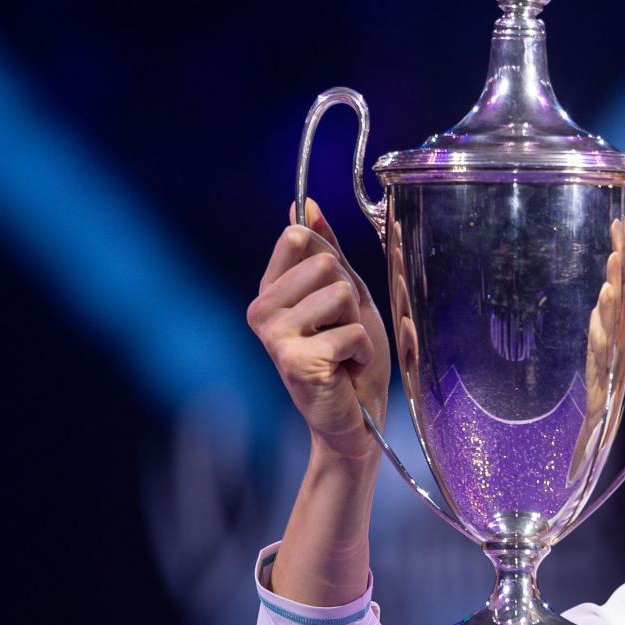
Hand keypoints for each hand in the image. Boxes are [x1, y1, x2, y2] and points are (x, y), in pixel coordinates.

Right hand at [247, 198, 390, 462]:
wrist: (356, 419)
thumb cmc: (352, 359)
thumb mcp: (346, 297)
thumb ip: (327, 251)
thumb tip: (306, 205)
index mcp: (270, 290)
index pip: (301, 238)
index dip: (335, 264)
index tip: (334, 300)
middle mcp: (262, 309)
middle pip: (327, 264)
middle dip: (351, 299)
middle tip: (342, 332)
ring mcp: (275, 335)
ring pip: (341, 294)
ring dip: (358, 326)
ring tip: (345, 352)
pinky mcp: (296, 360)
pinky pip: (352, 331)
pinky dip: (363, 352)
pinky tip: (347, 370)